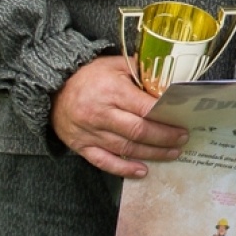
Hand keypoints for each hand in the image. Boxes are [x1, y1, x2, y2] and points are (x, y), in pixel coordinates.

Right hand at [50, 55, 187, 178]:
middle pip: (138, 131)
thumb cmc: (90, 75)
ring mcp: (90, 133)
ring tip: (172, 153)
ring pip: (125, 149)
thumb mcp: (116, 64)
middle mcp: (100, 114)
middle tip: (183, 139)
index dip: (166, 117)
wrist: (53, 89)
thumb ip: (142, 71)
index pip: (144, 108)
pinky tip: (142, 171)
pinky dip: (124, 169)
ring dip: (152, 154)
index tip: (183, 120)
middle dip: (164, 137)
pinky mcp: (81, 146)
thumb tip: (170, 81)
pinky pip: (104, 162)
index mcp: (112, 92)